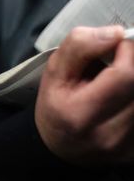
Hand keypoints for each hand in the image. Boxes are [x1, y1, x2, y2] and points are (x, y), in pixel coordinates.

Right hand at [35, 25, 133, 164]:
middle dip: (133, 65)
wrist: (61, 148)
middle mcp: (109, 134)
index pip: (126, 75)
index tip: (117, 43)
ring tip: (118, 84)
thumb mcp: (54, 73)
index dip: (128, 50)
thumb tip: (115, 32)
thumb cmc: (56, 106)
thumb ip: (79, 47)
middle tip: (119, 61)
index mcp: (81, 114)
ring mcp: (128, 147)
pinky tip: (123, 98)